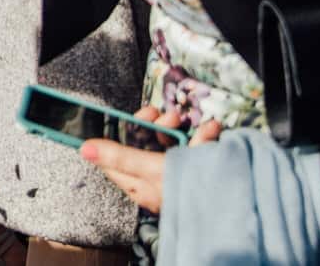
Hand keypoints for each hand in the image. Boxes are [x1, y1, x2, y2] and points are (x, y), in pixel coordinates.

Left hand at [81, 105, 219, 212]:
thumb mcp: (150, 169)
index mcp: (139, 184)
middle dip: (159, 126)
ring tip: (201, 128)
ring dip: (186, 131)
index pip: (119, 154)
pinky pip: (196, 151)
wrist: (235, 204)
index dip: (126, 130)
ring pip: (173, 145)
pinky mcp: (198, 173)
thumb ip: (119, 157)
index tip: (141, 116)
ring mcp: (177, 176)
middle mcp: (155, 180)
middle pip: (147, 145)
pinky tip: (213, 132)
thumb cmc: (187, 192)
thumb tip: (83, 149)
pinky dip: (205, 139)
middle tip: (170, 117)